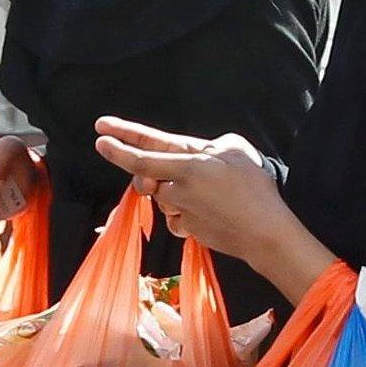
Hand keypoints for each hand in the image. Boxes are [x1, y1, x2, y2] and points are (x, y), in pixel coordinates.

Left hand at [93, 116, 335, 305]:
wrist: (265, 234)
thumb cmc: (254, 188)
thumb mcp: (235, 149)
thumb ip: (207, 146)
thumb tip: (195, 152)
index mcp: (187, 165)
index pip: (143, 153)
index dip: (120, 141)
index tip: (100, 132)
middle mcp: (177, 188)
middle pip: (144, 176)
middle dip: (141, 169)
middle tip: (152, 164)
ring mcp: (179, 211)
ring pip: (161, 196)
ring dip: (172, 190)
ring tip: (208, 191)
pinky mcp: (185, 230)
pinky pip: (174, 217)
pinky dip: (184, 211)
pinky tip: (207, 210)